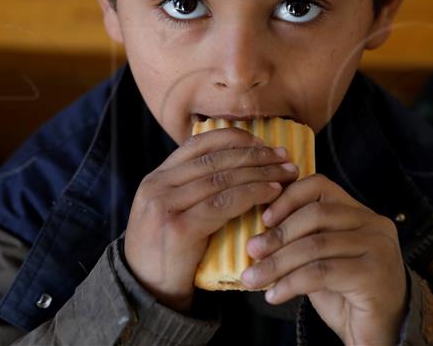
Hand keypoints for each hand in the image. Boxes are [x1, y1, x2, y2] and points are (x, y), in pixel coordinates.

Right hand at [124, 127, 299, 311]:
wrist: (146, 293)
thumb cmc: (167, 255)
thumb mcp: (170, 213)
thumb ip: (191, 190)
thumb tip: (236, 168)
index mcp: (156, 178)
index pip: (198, 144)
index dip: (233, 138)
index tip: (262, 142)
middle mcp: (157, 186)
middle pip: (214, 159)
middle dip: (254, 155)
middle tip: (283, 156)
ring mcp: (165, 206)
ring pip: (221, 179)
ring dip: (260, 173)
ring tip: (286, 173)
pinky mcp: (179, 228)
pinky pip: (223, 204)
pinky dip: (252, 194)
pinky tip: (272, 193)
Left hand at [240, 174, 406, 345]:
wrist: (380, 334)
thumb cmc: (347, 295)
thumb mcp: (322, 259)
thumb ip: (303, 239)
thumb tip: (260, 234)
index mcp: (360, 213)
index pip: (320, 186)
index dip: (288, 197)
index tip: (264, 219)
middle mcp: (374, 224)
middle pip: (315, 215)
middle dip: (278, 234)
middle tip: (252, 251)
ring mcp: (378, 248)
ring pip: (315, 245)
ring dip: (277, 263)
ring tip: (253, 277)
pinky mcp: (374, 275)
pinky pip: (321, 272)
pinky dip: (290, 283)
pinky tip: (274, 294)